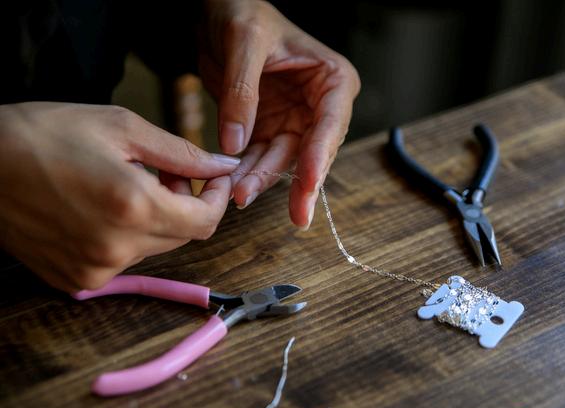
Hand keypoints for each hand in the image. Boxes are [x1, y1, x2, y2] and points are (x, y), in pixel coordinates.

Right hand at [0, 102, 239, 291]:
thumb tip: (224, 166)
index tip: (213, 178)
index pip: (206, 222)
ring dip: (156, 218)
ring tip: (129, 184)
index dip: (217, 198)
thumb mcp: (122, 127)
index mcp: (133, 207)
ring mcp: (93, 270)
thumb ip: (182, 153)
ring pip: (154, 248)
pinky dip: (127, 235)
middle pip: (182, 236)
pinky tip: (103, 207)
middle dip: (186, 204)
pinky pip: (123, 260)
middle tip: (166, 172)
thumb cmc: (44, 134)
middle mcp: (116, 248)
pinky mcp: (74, 279)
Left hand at [199, 0, 359, 227]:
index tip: (310, 183)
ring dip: (265, 180)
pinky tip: (235, 188)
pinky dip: (248, 174)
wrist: (217, 10)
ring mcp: (294, 120)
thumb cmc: (242, 12)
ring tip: (242, 197)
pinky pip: (261, 158)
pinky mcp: (269, 129)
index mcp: (331, 79)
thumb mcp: (244, 42)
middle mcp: (319, 106)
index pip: (331, 123)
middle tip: (296, 214)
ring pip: (285, 161)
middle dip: (299, 182)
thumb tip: (235, 145)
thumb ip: (241, 92)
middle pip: (313, 151)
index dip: (321, 154)